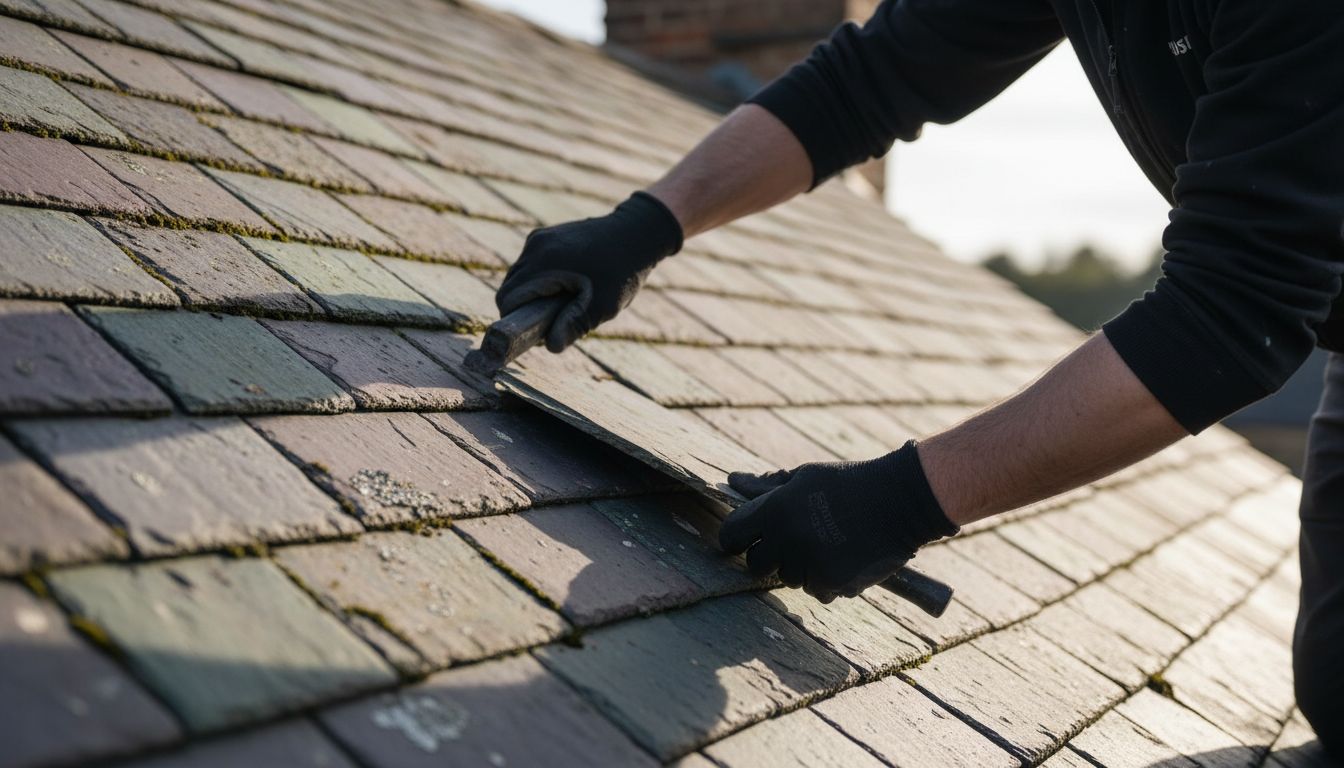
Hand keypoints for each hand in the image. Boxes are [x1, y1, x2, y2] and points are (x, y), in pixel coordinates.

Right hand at [495, 191, 682, 351]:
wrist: (638, 231)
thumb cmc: (623, 270)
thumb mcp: (603, 304)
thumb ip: (574, 325)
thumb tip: (550, 346)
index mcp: (544, 263)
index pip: (507, 298)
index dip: (514, 320)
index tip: (536, 333)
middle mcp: (535, 247)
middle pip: (510, 288)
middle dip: (524, 310)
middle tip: (553, 323)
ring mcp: (539, 238)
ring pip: (519, 277)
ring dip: (532, 295)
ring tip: (563, 305)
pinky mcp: (546, 236)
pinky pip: (530, 265)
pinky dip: (540, 281)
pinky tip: (566, 287)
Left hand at [718, 441, 957, 602]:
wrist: (900, 502)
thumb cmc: (849, 483)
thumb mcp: (806, 476)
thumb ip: (767, 486)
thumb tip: (732, 481)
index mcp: (776, 510)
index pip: (732, 534)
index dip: (734, 538)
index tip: (741, 540)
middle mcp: (788, 540)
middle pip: (756, 565)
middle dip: (767, 557)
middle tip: (791, 543)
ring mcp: (810, 565)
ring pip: (788, 579)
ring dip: (801, 568)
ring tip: (827, 544)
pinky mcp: (833, 584)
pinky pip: (816, 591)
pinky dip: (826, 580)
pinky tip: (843, 558)